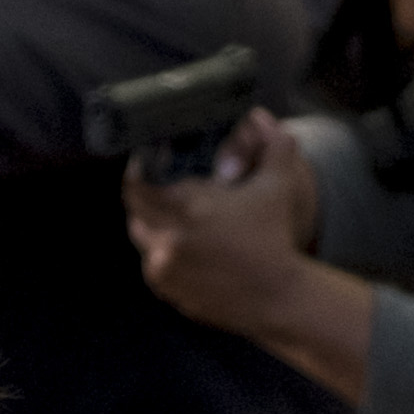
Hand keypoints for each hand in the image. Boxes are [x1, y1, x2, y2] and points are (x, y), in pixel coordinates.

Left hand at [125, 109, 322, 334]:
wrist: (276, 297)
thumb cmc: (274, 239)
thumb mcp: (277, 185)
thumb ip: (273, 144)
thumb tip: (262, 116)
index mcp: (187, 208)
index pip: (135, 186)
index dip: (137, 173)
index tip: (145, 166)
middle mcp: (168, 238)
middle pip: (136, 212)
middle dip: (148, 200)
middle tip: (165, 192)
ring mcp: (165, 268)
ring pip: (144, 240)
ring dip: (156, 228)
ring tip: (182, 222)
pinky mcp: (168, 291)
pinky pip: (154, 266)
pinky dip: (164, 255)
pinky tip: (188, 248)